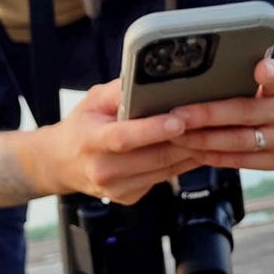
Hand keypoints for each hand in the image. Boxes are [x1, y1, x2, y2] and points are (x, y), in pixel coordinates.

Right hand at [35, 79, 201, 203]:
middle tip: (211, 122)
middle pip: (154, 156)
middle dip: (186, 140)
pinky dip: (182, 163)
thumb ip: (121, 90)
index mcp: (91, 141)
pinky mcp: (129, 197)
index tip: (178, 121)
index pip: (125, 137)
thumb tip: (150, 76)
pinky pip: (164, 178)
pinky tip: (194, 149)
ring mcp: (117, 188)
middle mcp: (103, 169)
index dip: (153, 130)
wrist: (61, 164)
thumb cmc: (82, 126)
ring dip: (192, 152)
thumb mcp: (93, 101)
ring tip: (212, 133)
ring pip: (166, 170)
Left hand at [167, 59, 273, 169]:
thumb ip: (256, 77)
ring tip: (176, 136)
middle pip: (244, 115)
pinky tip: (193, 151)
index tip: (261, 68)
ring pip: (238, 144)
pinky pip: (241, 162)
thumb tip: (210, 72)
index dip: (271, 73)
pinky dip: (214, 157)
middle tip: (176, 116)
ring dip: (203, 141)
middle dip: (206, 117)